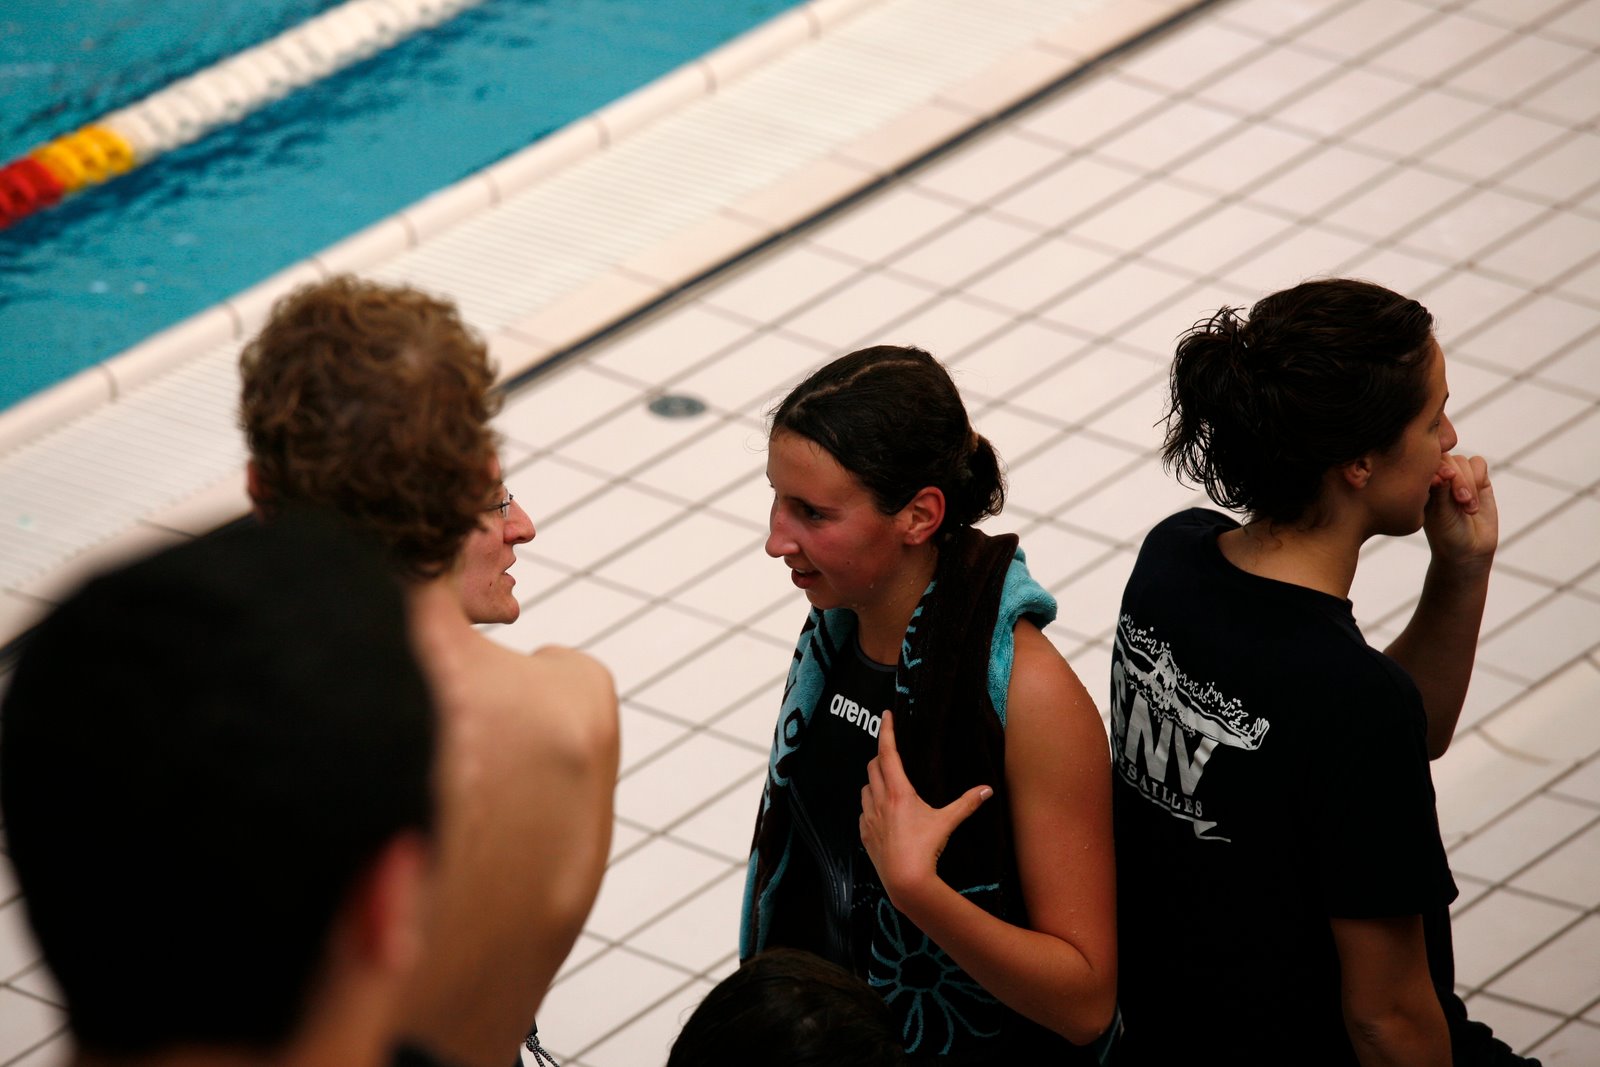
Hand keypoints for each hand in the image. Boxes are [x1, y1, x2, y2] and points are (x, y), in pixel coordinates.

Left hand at [859, 709, 992, 906]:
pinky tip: (882, 813)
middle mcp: (879, 800)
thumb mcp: (947, 822)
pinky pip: (863, 812)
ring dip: (874, 781)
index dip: (886, 731)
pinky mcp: (864, 834)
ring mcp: (868, 818)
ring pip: (865, 789)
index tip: (885, 715)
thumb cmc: (926, 849)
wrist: (905, 880)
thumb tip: (987, 789)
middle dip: (880, 756)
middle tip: (892, 753)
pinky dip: (870, 806)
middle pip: (872, 767)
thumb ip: (966, 804)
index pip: (888, 753)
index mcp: (898, 792)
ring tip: (888, 784)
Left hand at [1424, 453, 1497, 569]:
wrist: (1468, 550)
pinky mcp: (1479, 480)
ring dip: (1468, 483)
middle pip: (1447, 459)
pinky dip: (1479, 478)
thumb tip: (1444, 469)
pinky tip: (1475, 501)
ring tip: (1468, 507)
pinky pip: (1479, 464)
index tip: (1442, 480)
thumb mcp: (1439, 512)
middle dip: (1457, 479)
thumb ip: (1441, 490)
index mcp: (1420, 483)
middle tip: (1461, 500)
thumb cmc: (1446, 534)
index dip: (1437, 467)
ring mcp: (1459, 477)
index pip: (1426, 461)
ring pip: (1463, 461)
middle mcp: (1438, 477)